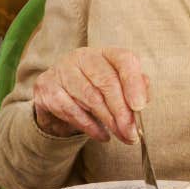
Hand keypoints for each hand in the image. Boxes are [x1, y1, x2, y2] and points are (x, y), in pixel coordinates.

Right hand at [32, 47, 148, 142]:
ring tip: (121, 136)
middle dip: (122, 112)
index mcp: (105, 53)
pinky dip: (89, 126)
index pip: (124, 60)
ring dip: (108, 121)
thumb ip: (134, 90)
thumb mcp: (118, 86)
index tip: (139, 106)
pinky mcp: (46, 87)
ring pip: (90, 98)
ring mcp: (62, 70)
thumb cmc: (96, 90)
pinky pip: (71, 109)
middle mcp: (83, 57)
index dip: (133, 82)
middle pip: (107, 82)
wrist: (58, 97)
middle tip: (131, 133)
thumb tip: (142, 100)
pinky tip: (102, 135)